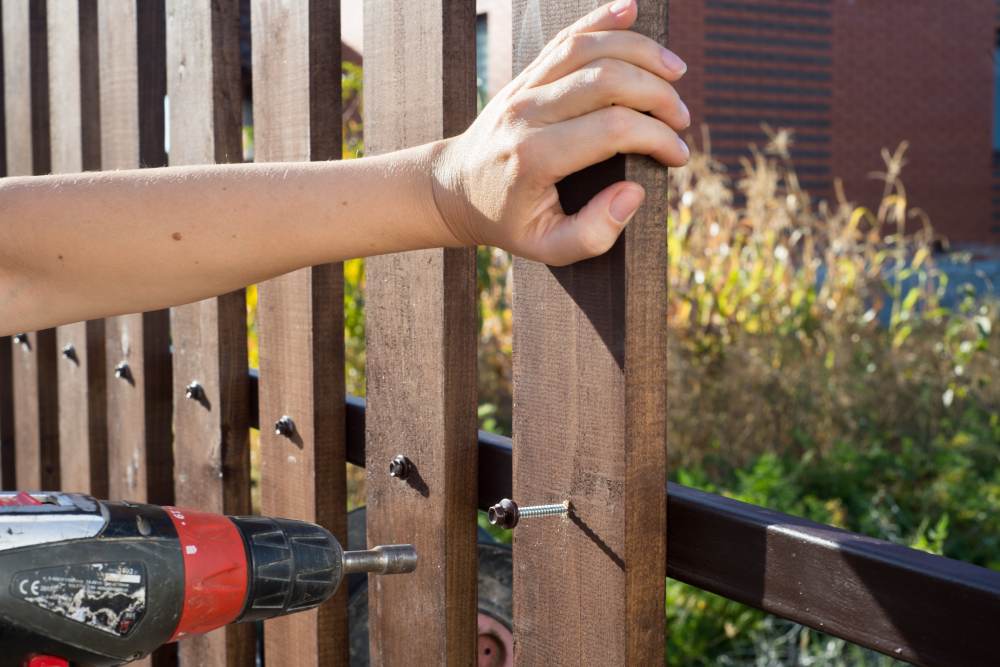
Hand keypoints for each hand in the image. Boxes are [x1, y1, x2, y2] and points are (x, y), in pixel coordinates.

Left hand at [432, 0, 688, 265]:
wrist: (454, 190)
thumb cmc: (506, 221)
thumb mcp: (547, 248)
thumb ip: (594, 233)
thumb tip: (634, 193)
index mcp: (534, 157)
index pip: (611, 130)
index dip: (656, 138)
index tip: (678, 156)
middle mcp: (527, 114)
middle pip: (605, 80)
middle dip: (657, 95)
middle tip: (682, 118)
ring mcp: (522, 88)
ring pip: (586, 48)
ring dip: (639, 51)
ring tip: (675, 71)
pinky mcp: (524, 74)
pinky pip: (564, 37)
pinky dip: (600, 20)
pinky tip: (632, 9)